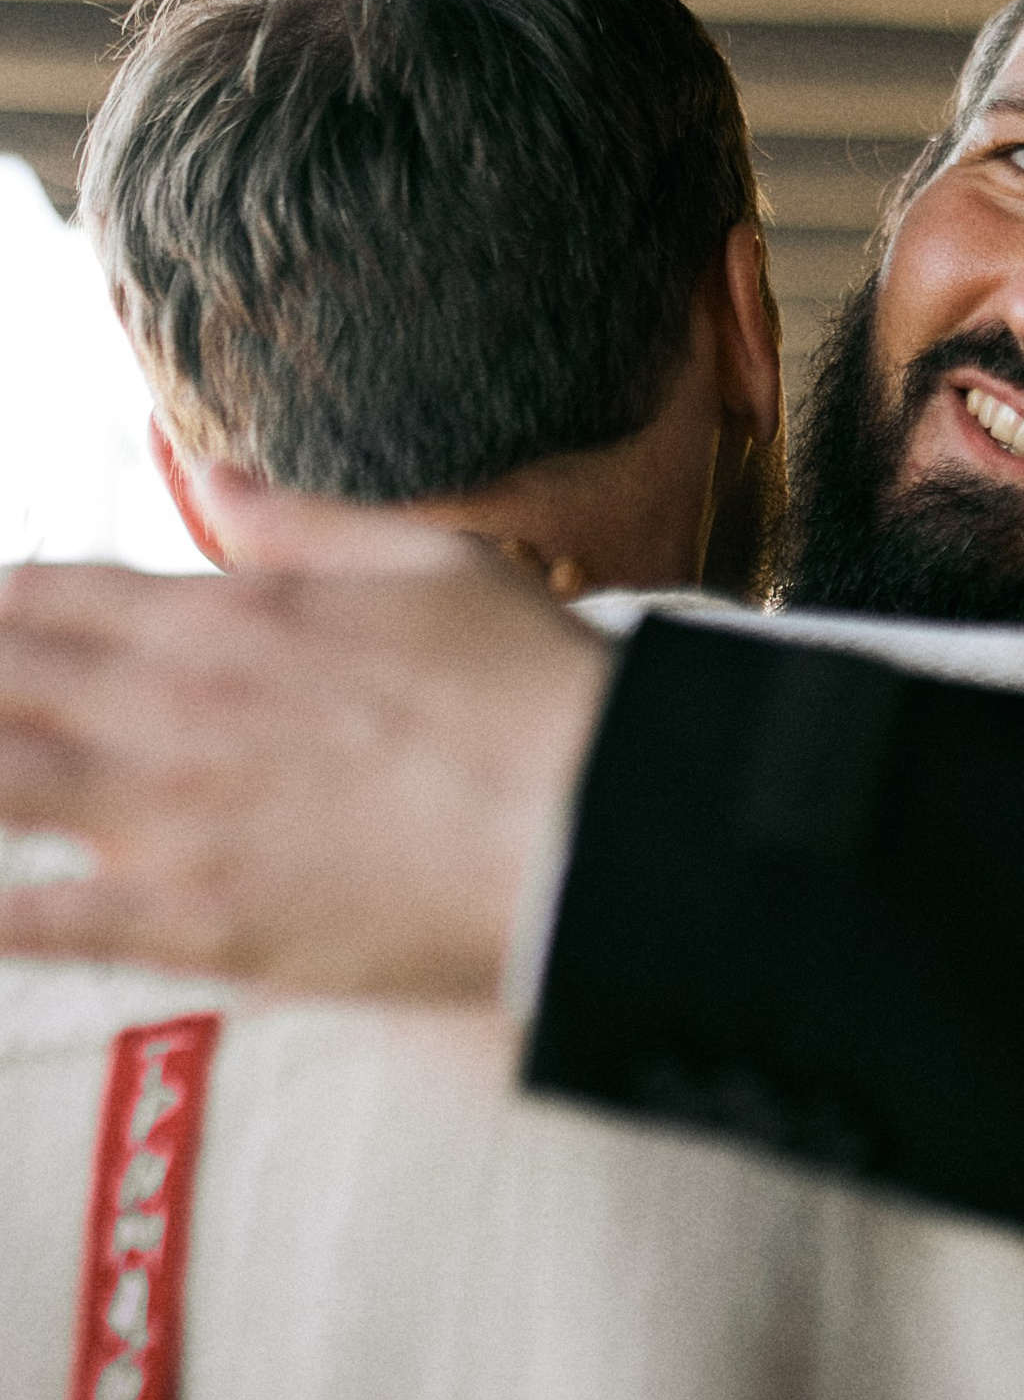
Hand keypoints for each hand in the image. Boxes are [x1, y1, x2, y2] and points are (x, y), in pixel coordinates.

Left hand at [0, 483, 612, 1002]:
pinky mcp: (190, 924)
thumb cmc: (534, 689)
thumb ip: (297, 524)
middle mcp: (170, 705)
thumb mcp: (428, 560)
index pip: (44, 595)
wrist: (592, 822)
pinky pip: (37, 923)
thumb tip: (207, 475)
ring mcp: (168, 819)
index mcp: (224, 615)